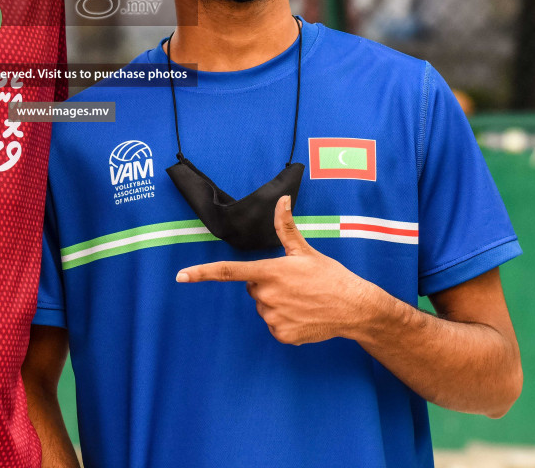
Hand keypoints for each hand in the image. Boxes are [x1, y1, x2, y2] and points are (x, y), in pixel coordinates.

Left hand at [175, 195, 380, 344]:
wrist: (353, 307)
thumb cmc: (329, 276)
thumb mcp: (305, 251)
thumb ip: (286, 227)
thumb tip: (281, 200)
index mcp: (270, 272)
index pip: (229, 271)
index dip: (202, 274)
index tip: (181, 277)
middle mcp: (267, 295)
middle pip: (252, 287)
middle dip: (266, 284)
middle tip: (292, 283)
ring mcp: (274, 317)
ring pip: (263, 307)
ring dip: (276, 303)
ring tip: (301, 299)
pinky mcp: (282, 335)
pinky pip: (273, 325)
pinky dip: (285, 320)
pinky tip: (303, 314)